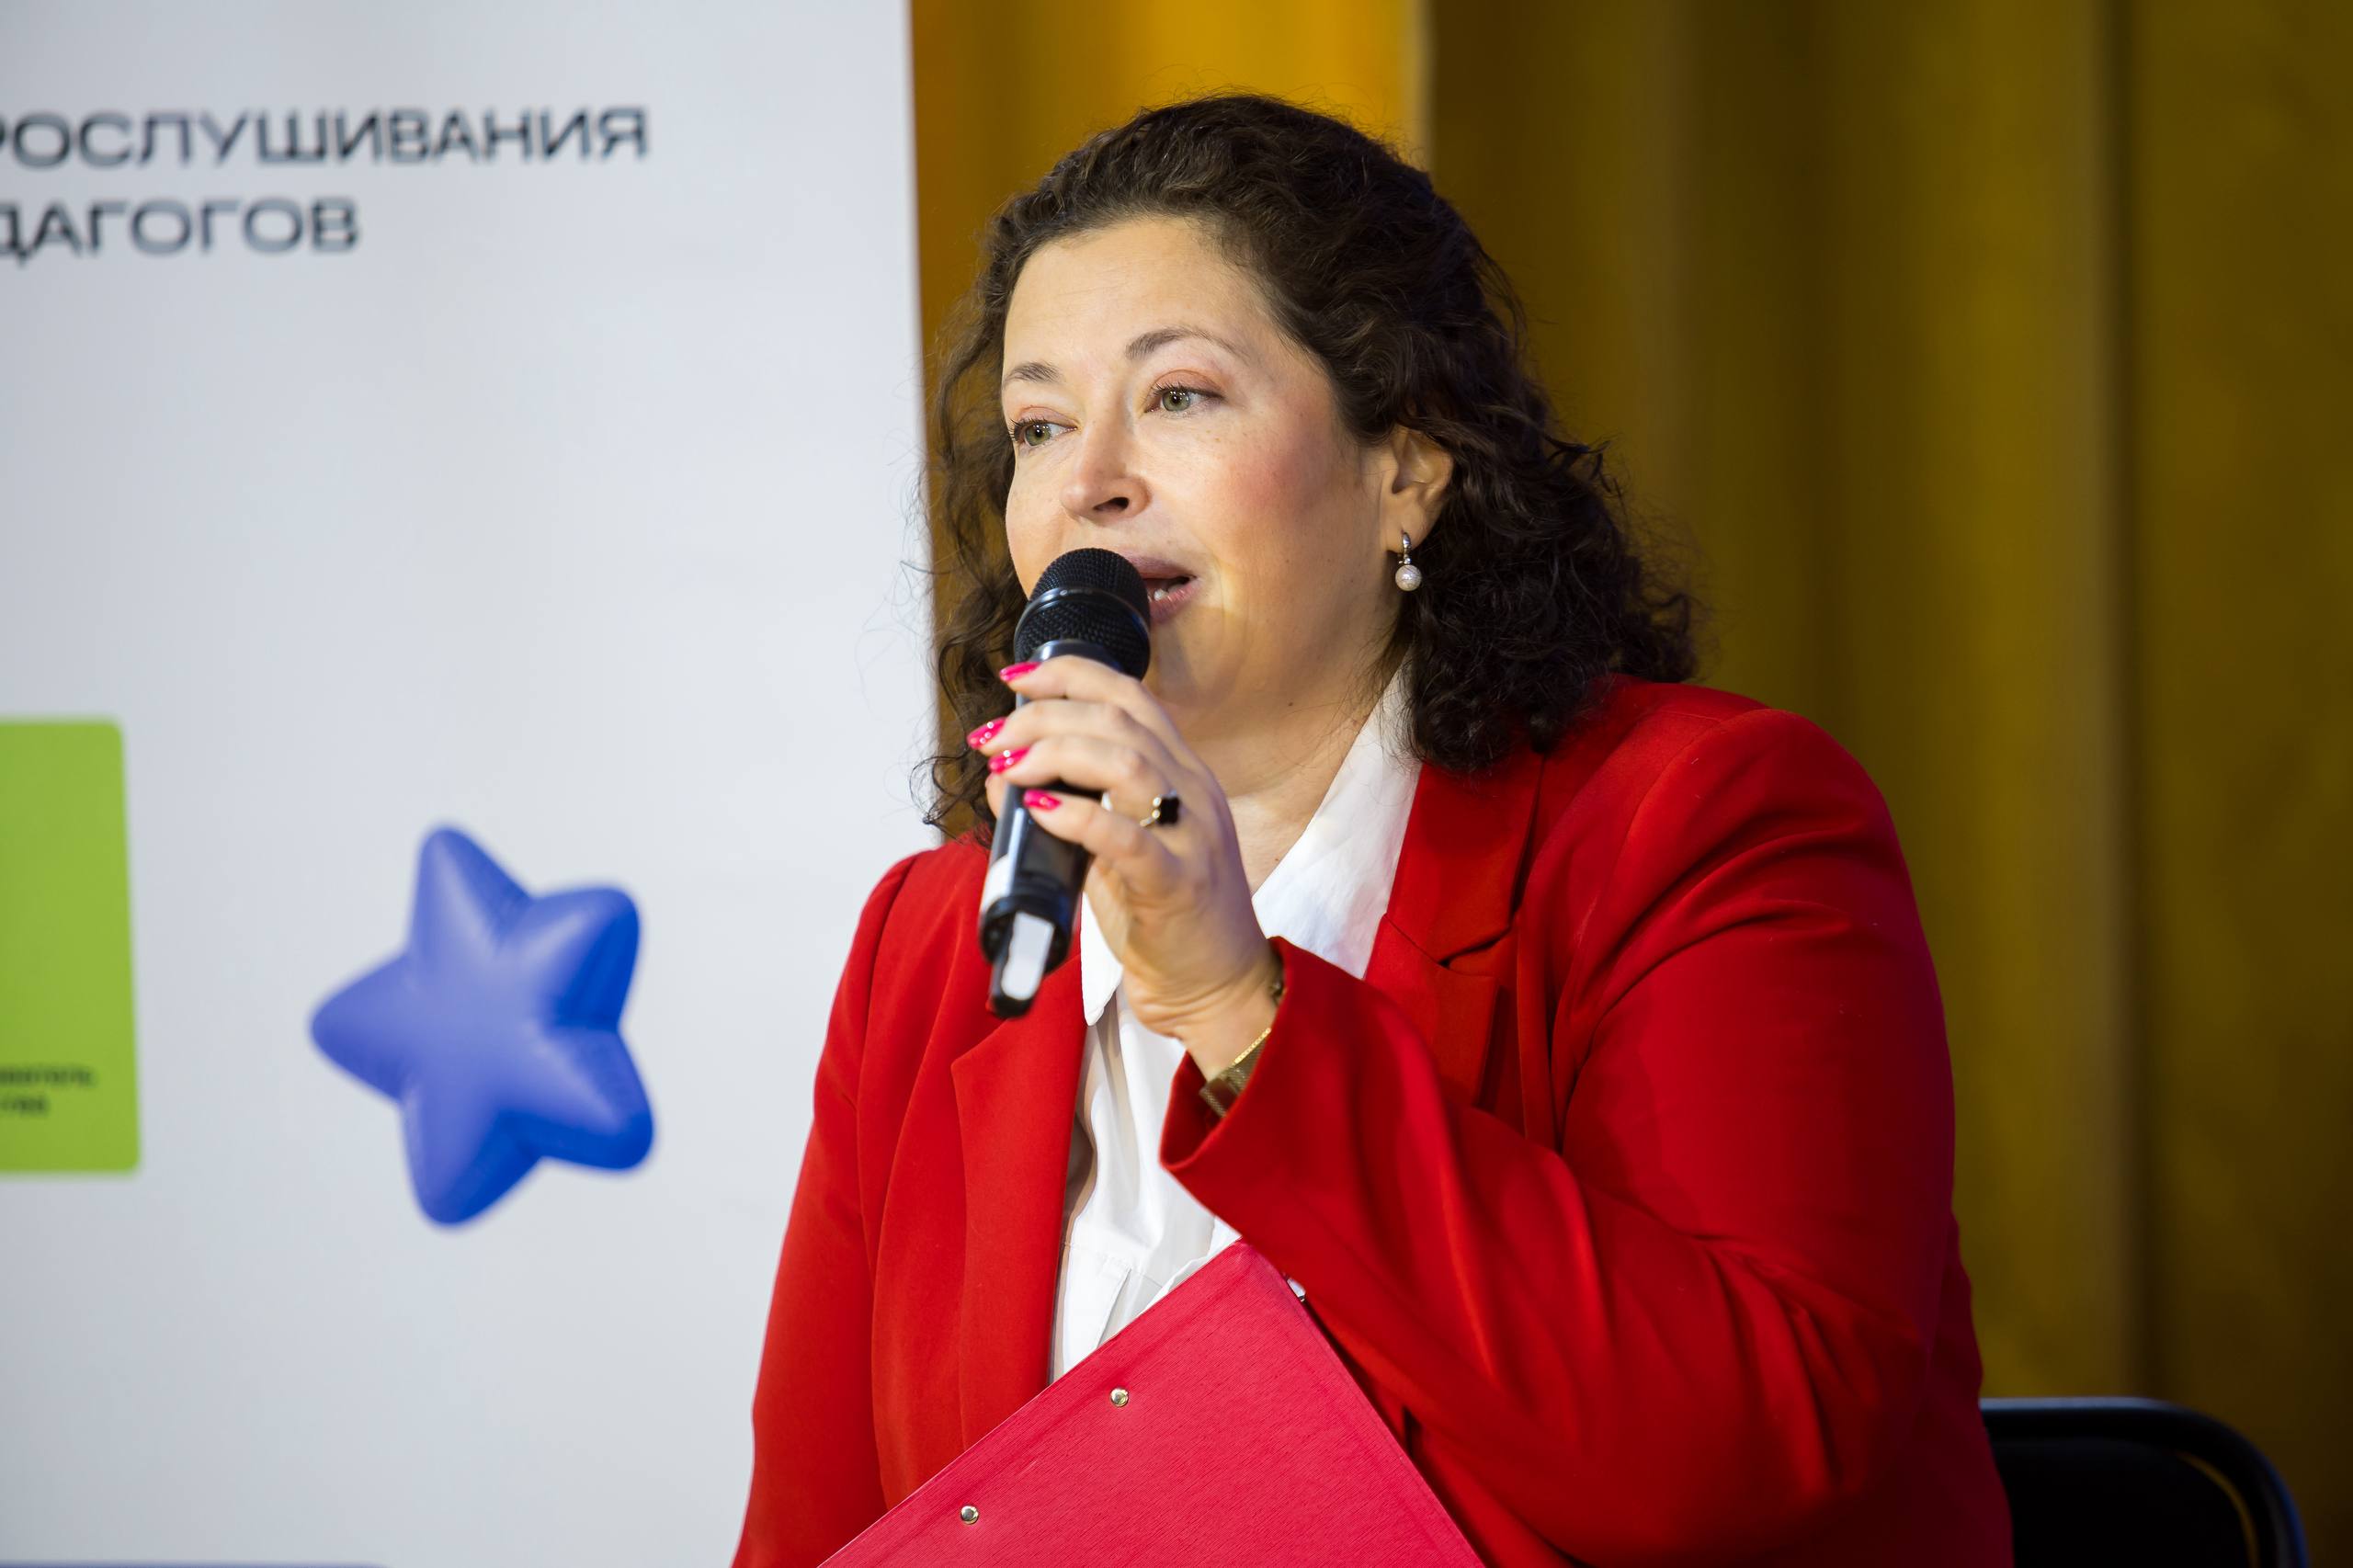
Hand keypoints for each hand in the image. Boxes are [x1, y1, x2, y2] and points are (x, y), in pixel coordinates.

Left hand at [971, 656, 1278, 1063]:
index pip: (1129, 695)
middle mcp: (1195, 792)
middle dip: (1043, 716)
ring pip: (1126, 762)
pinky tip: (1038, 811)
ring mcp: (1193, 837)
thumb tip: (1001, 777)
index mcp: (1183, 773)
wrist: (1219, 989)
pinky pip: (1128, 838)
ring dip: (1054, 753)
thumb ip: (1074, 808)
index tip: (1014, 678)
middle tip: (992, 740)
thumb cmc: (1166, 918)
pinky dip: (1077, 817)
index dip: (1069, 675)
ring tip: (1007, 768)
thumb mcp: (1120, 848)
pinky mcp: (1180, 886)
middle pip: (1118, 720)